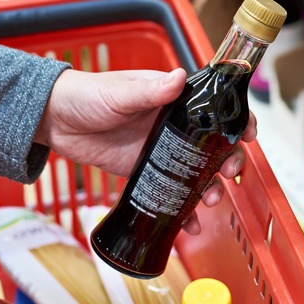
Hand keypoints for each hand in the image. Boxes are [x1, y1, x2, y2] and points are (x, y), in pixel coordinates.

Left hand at [34, 68, 256, 233]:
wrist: (56, 121)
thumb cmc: (88, 96)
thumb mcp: (120, 92)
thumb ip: (150, 90)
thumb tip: (178, 78)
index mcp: (173, 100)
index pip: (214, 108)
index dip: (236, 120)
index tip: (248, 134)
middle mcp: (173, 127)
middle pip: (214, 146)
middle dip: (230, 161)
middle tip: (230, 174)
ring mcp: (161, 152)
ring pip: (197, 173)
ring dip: (210, 189)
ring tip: (211, 201)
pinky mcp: (146, 174)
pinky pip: (171, 193)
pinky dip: (183, 210)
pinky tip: (190, 224)